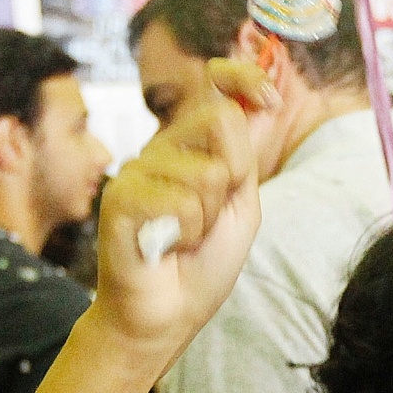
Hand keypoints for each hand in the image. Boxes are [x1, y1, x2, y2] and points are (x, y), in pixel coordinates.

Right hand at [92, 59, 273, 356]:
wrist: (166, 314)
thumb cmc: (202, 264)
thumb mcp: (240, 203)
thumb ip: (246, 154)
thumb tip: (262, 100)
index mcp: (192, 147)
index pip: (217, 89)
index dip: (245, 78)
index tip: (272, 99)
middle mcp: (162, 148)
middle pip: (222, 122)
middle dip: (233, 179)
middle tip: (210, 218)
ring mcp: (138, 169)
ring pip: (207, 171)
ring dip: (207, 218)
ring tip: (184, 239)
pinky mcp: (121, 196)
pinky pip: (180, 201)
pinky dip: (185, 234)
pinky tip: (165, 246)